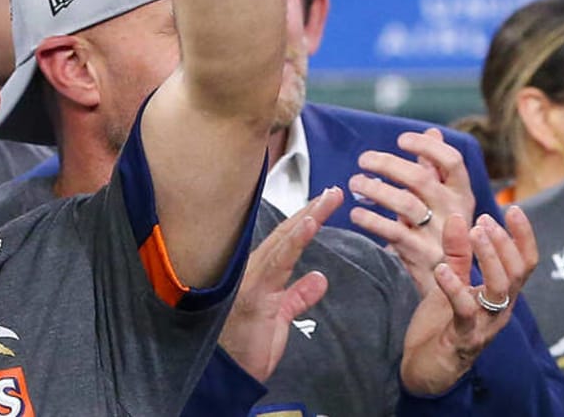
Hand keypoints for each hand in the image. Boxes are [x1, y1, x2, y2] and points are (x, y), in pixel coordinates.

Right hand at [219, 188, 341, 381]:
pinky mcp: (255, 293)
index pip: (287, 241)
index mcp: (261, 274)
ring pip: (283, 243)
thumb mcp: (280, 317)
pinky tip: (307, 226)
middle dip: (310, 211)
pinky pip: (277, 264)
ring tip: (325, 202)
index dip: (306, 220)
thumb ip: (297, 296)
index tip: (326, 201)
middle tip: (334, 192)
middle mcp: (255, 271)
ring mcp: (253, 280)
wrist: (228, 372)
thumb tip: (319, 278)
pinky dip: (293, 243)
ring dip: (305, 220)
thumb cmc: (249, 345)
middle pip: (286, 235)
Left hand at [349, 129, 476, 290]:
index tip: (400, 140)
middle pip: (421, 179)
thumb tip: (432, 131)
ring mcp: (441, 235)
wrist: (451, 285)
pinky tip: (356, 212)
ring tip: (355, 182)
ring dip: (375, 189)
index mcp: (463, 195)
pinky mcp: (422, 255)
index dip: (427, 146)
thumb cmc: (442, 233)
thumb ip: (435, 169)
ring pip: (406, 204)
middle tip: (364, 159)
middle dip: (388, 165)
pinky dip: (371, 219)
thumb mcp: (444, 201)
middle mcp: (456, 213)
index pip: (452, 161)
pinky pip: (393, 232)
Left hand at [400, 208, 537, 395]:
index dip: (524, 236)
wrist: (426, 366)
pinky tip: (442, 270)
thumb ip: (457, 254)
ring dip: (489, 257)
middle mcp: (500, 309)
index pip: (525, 262)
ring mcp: (485, 325)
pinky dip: (455, 288)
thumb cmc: (442, 323)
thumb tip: (459, 216)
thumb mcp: (450, 282)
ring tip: (473, 232)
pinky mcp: (464, 338)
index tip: (513, 208)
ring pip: (501, 289)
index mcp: (501, 294)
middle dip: (503, 242)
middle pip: (518, 272)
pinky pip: (466, 311)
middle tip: (484, 219)